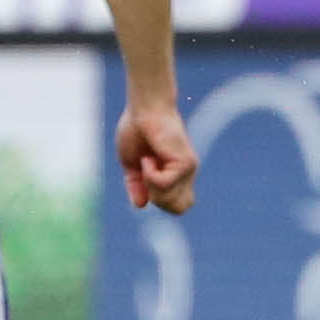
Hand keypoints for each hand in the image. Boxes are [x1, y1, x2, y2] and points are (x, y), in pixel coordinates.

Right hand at [117, 100, 197, 214]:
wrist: (142, 110)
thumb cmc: (136, 131)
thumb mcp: (131, 165)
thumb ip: (136, 186)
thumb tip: (141, 206)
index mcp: (176, 176)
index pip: (180, 206)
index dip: (161, 203)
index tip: (146, 184)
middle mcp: (186, 174)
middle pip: (178, 208)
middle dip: (157, 200)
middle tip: (146, 176)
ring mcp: (188, 169)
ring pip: (170, 200)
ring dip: (151, 186)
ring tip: (147, 163)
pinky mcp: (186, 163)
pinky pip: (164, 184)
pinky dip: (150, 174)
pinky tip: (149, 158)